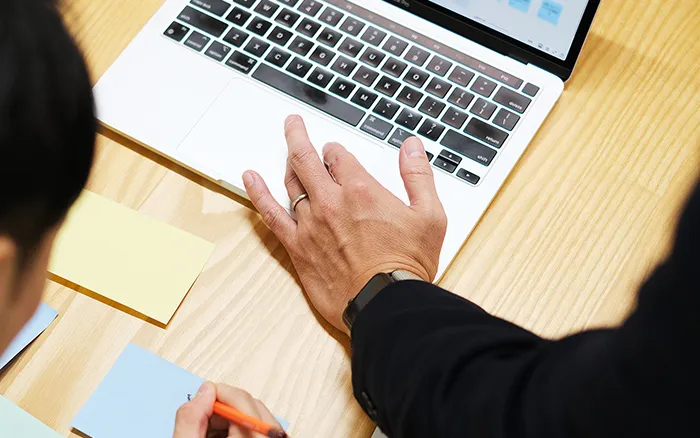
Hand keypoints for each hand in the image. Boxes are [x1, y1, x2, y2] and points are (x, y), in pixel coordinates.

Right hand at [174, 382, 282, 437]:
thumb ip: (192, 419)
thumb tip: (204, 391)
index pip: (244, 401)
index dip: (221, 393)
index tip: (203, 394)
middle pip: (253, 408)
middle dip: (225, 406)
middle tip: (202, 413)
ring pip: (256, 419)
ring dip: (230, 418)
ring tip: (207, 430)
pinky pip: (259, 430)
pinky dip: (238, 429)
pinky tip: (219, 437)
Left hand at [243, 115, 446, 334]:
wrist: (385, 304)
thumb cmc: (406, 265)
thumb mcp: (430, 215)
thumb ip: (418, 176)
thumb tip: (412, 146)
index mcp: (362, 190)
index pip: (339, 156)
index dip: (336, 150)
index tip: (336, 152)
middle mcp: (331, 202)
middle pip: (306, 159)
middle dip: (298, 136)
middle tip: (292, 123)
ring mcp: (310, 223)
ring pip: (291, 183)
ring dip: (288, 164)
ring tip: (286, 152)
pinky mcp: (298, 247)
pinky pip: (271, 214)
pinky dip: (258, 193)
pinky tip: (250, 178)